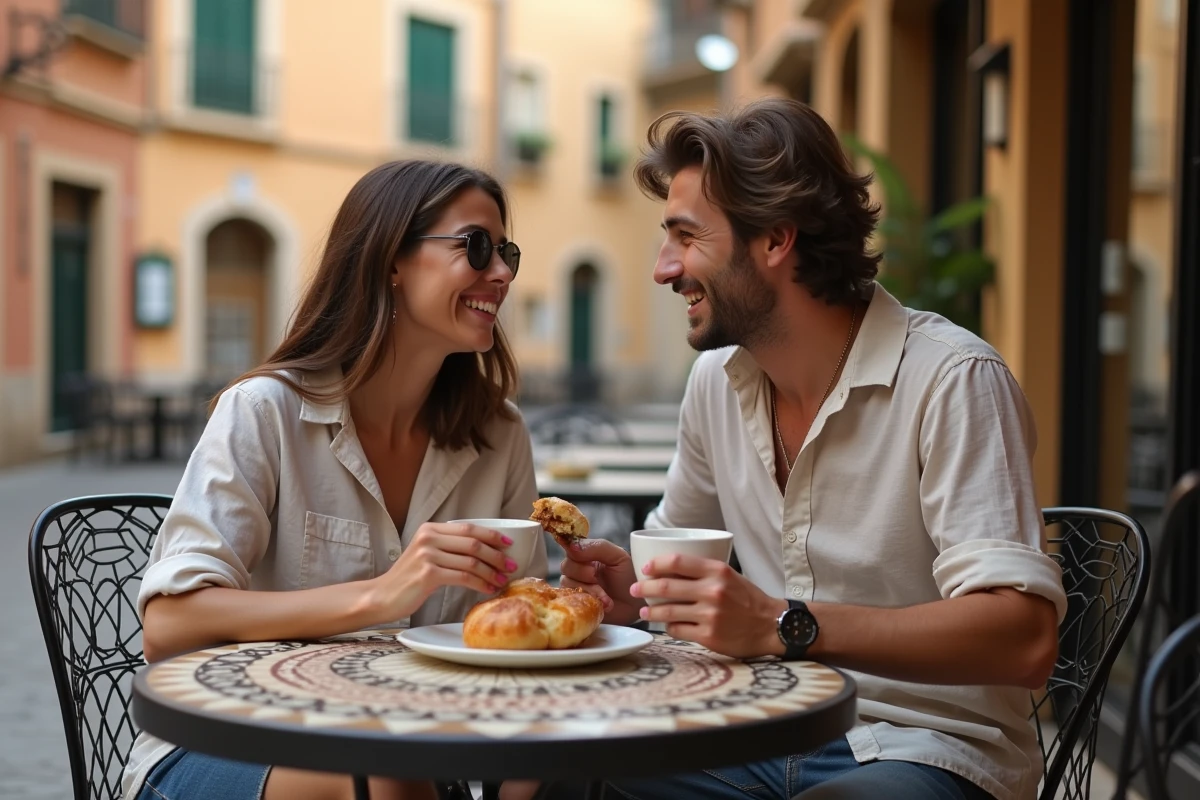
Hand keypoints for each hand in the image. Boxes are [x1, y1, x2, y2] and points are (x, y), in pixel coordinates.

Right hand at [372, 522, 517, 618]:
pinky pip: (463, 577)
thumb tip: (485, 551)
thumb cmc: (408, 579)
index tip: (509, 544)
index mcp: (430, 529)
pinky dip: (480, 583)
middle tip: (512, 565)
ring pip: (471, 561)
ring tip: (503, 580)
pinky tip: (488, 589)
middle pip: (473, 543)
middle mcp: (428, 538)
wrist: (381, 596)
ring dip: (492, 572)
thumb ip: (448, 548)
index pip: (469, 527)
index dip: (492, 535)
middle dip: (497, 555)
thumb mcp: (426, 555)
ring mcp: (427, 555)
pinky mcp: (428, 573)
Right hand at [559, 539, 643, 624]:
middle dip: (582, 572)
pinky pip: (571, 601)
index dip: (575, 553)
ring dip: (588, 590)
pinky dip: (589, 602)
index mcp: (587, 555)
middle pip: (566, 566)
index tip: (588, 560)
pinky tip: (604, 604)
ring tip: (606, 596)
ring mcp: (577, 588)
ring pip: (567, 584)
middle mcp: (579, 570)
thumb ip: (597, 547)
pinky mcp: (578, 604)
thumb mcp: (618, 556)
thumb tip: (572, 546)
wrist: (638, 602)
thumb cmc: (630, 577)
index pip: (570, 548)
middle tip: (595, 576)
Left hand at [632, 553, 785, 658]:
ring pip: (667, 612)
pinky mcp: (709, 636)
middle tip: (635, 589)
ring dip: (651, 612)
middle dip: (644, 588)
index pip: (677, 561)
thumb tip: (668, 570)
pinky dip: (669, 627)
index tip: (645, 568)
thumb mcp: (729, 576)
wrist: (771, 625)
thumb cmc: (748, 599)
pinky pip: (678, 630)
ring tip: (644, 612)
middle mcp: (713, 591)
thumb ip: (703, 572)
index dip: (656, 564)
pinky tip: (667, 626)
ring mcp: (710, 615)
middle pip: (666, 587)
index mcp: (717, 571)